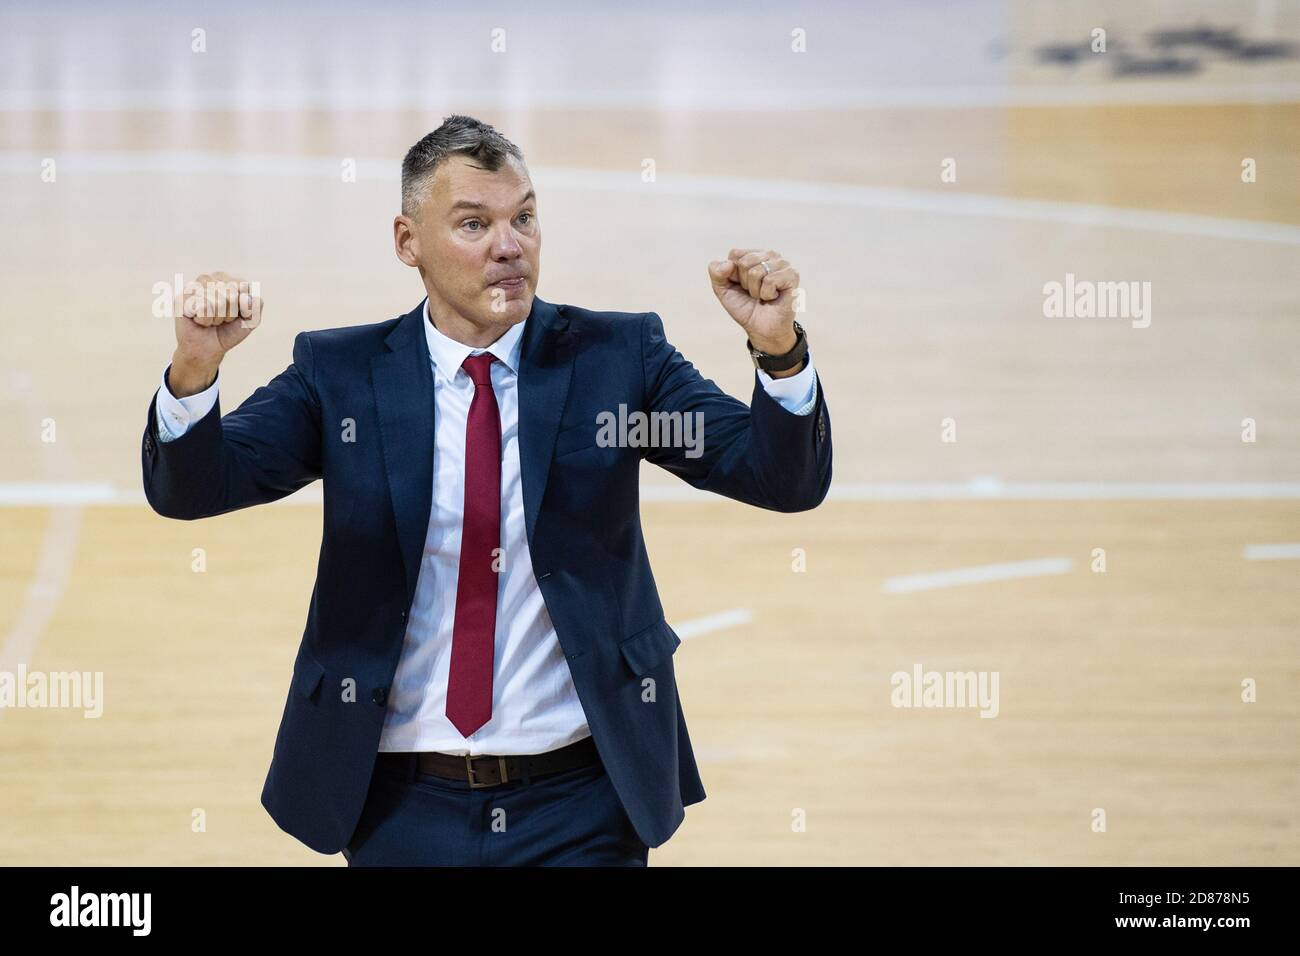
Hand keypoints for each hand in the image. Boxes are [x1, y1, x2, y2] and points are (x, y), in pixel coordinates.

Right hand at [170, 272, 262, 394]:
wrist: (208, 349)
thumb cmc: (229, 331)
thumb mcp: (250, 321)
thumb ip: (255, 307)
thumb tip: (247, 298)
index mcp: (229, 279)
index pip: (242, 286)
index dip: (242, 306)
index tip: (237, 313)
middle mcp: (211, 278)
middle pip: (230, 294)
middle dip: (229, 313)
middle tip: (221, 319)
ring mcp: (195, 286)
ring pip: (216, 301)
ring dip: (216, 317)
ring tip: (211, 320)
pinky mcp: (182, 297)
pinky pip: (202, 308)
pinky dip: (204, 321)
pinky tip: (199, 321)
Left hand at [707, 248, 799, 353]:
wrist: (761, 329)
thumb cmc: (745, 307)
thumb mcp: (723, 289)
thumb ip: (716, 273)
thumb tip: (728, 263)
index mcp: (754, 254)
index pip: (735, 254)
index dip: (732, 274)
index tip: (741, 286)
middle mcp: (770, 255)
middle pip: (745, 262)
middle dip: (744, 283)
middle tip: (754, 293)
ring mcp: (782, 264)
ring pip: (756, 272)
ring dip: (756, 290)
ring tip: (763, 296)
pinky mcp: (792, 275)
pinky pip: (770, 280)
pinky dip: (767, 294)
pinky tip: (773, 297)